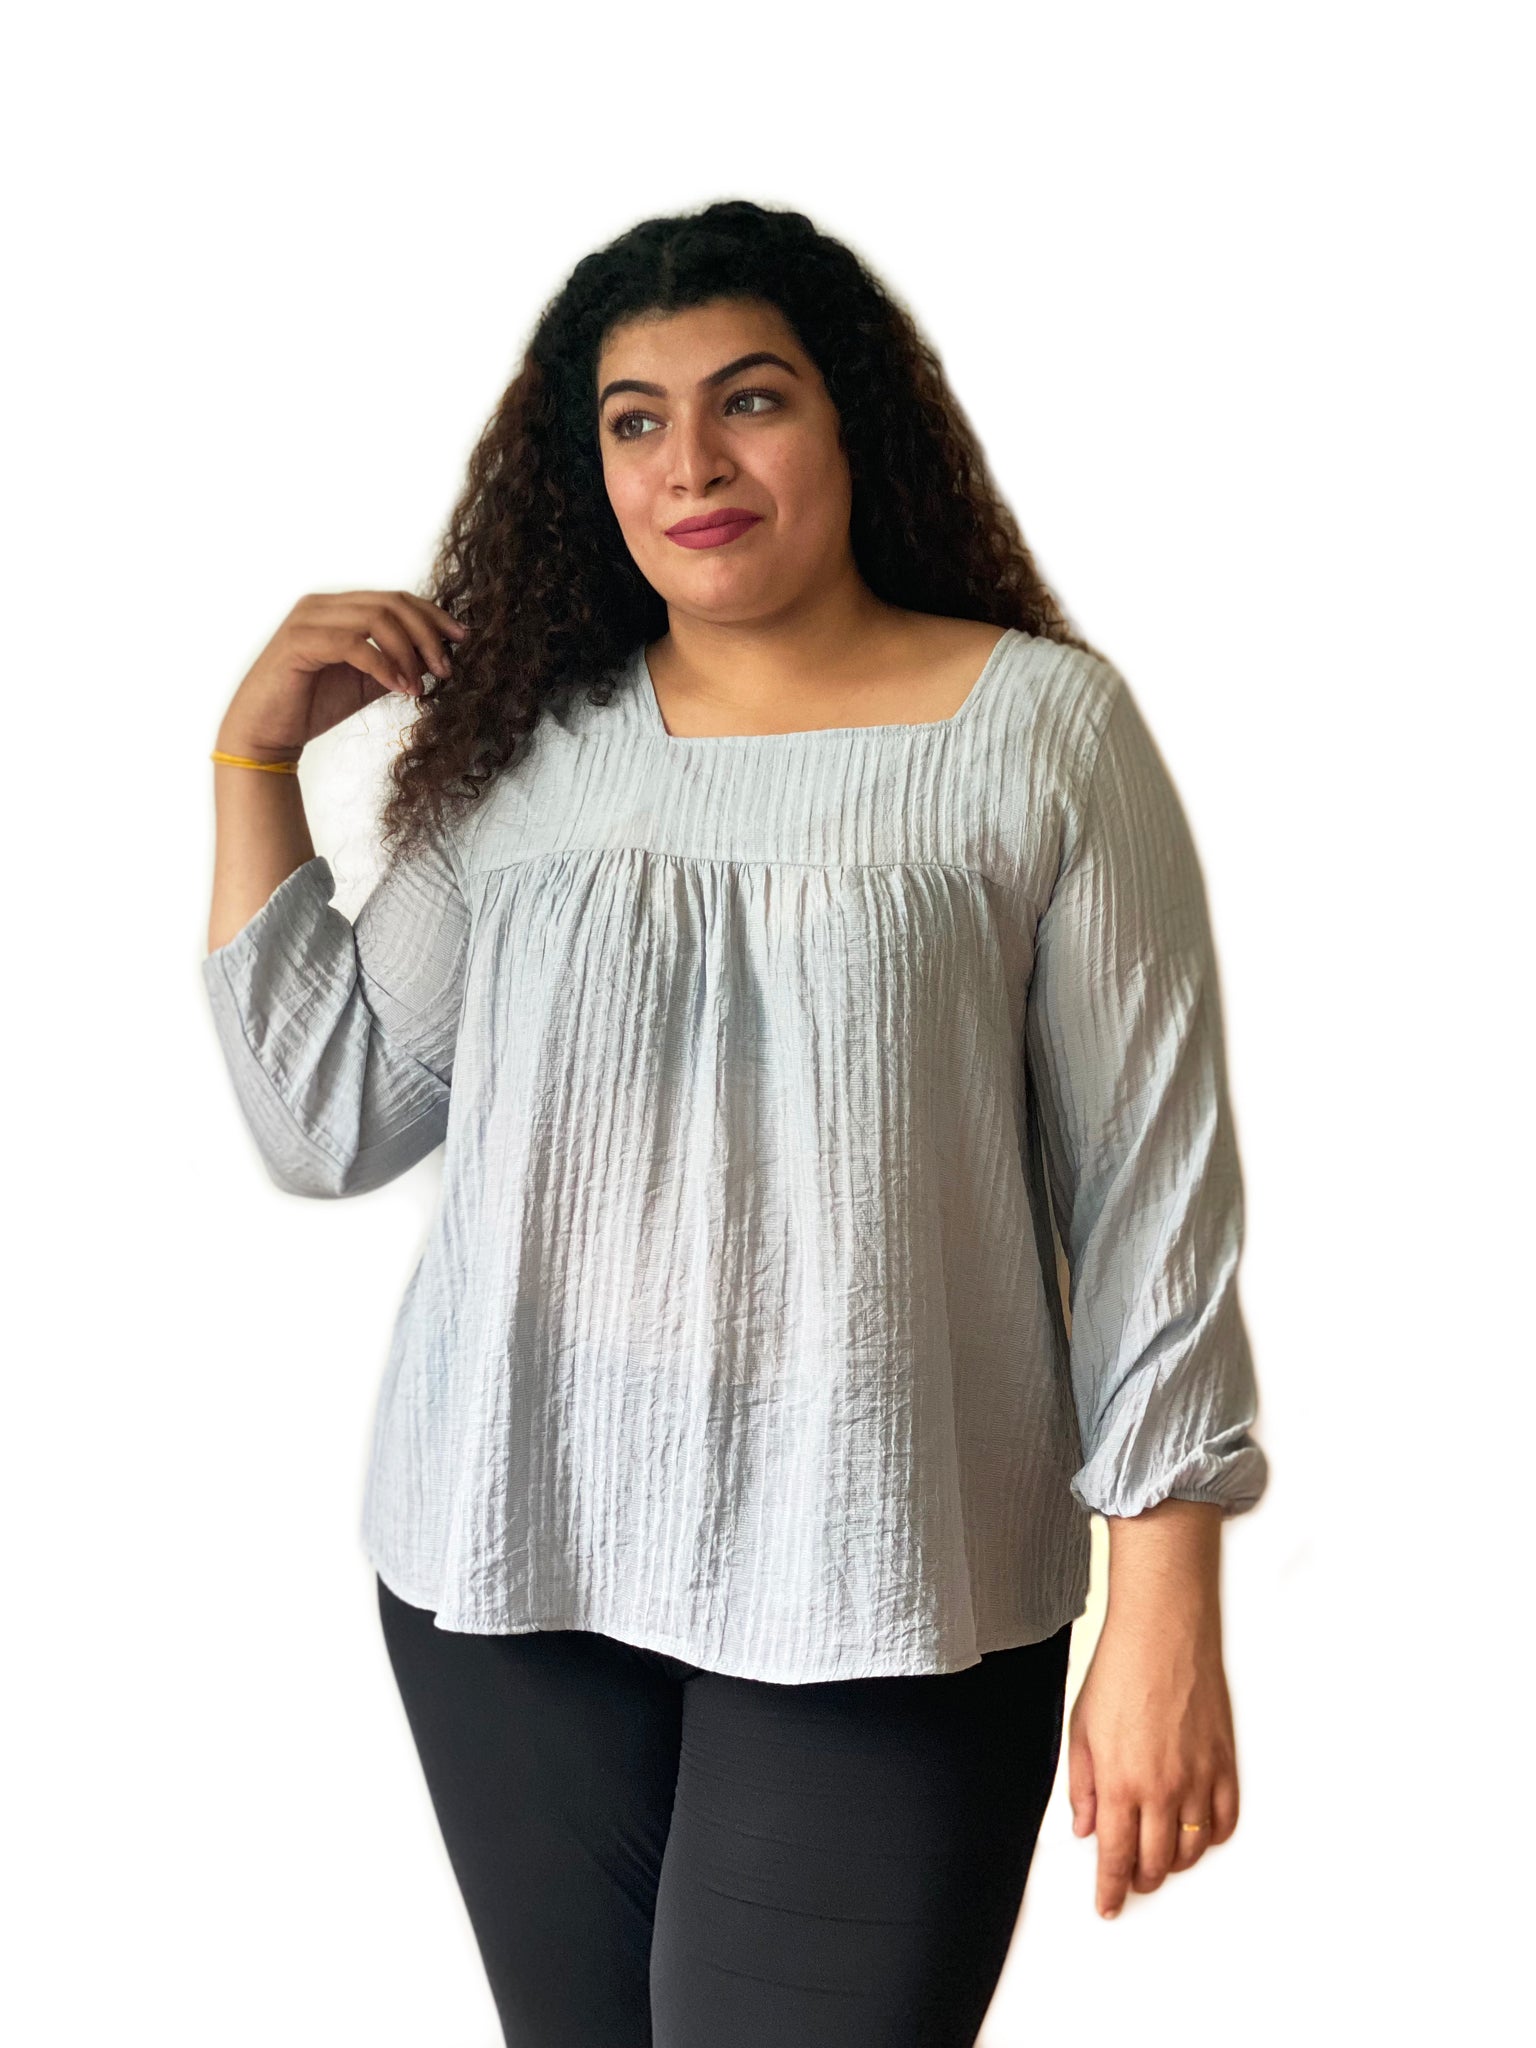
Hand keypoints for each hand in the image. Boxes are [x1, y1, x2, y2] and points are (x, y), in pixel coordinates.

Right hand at [218, 589, 467, 756]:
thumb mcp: (367, 682)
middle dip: (427, 635)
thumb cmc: (313, 705)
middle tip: (446, 669)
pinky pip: (354, 644)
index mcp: (339, 608)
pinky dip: (384, 665)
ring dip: (408, 653)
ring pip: (376, 618)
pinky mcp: (298, 642)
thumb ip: (397, 663)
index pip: (396, 598)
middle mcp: (322, 605)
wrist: (266, 734)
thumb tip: (439, 657)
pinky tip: (399, 688)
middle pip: (392, 603)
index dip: (433, 616)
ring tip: (420, 687)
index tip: (462, 639)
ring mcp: (308, 619)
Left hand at [1067, 1605, 1239, 1919]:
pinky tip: (1197, 1835)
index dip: (1109, 1890)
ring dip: (1174, 1864)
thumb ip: (1082, 1786)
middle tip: (1131, 1880)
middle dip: (1140, 1880)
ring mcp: (1197, 1779)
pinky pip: (1224, 1822)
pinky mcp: (1224, 1764)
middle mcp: (1161, 1789)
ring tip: (1160, 1858)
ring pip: (1191, 1851)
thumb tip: (1085, 1828)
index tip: (1107, 1905)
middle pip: (1155, 1863)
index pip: (1114, 1857)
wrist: (1164, 1632)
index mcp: (1119, 1781)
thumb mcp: (1081, 1728)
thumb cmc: (1121, 1670)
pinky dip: (1211, 1839)